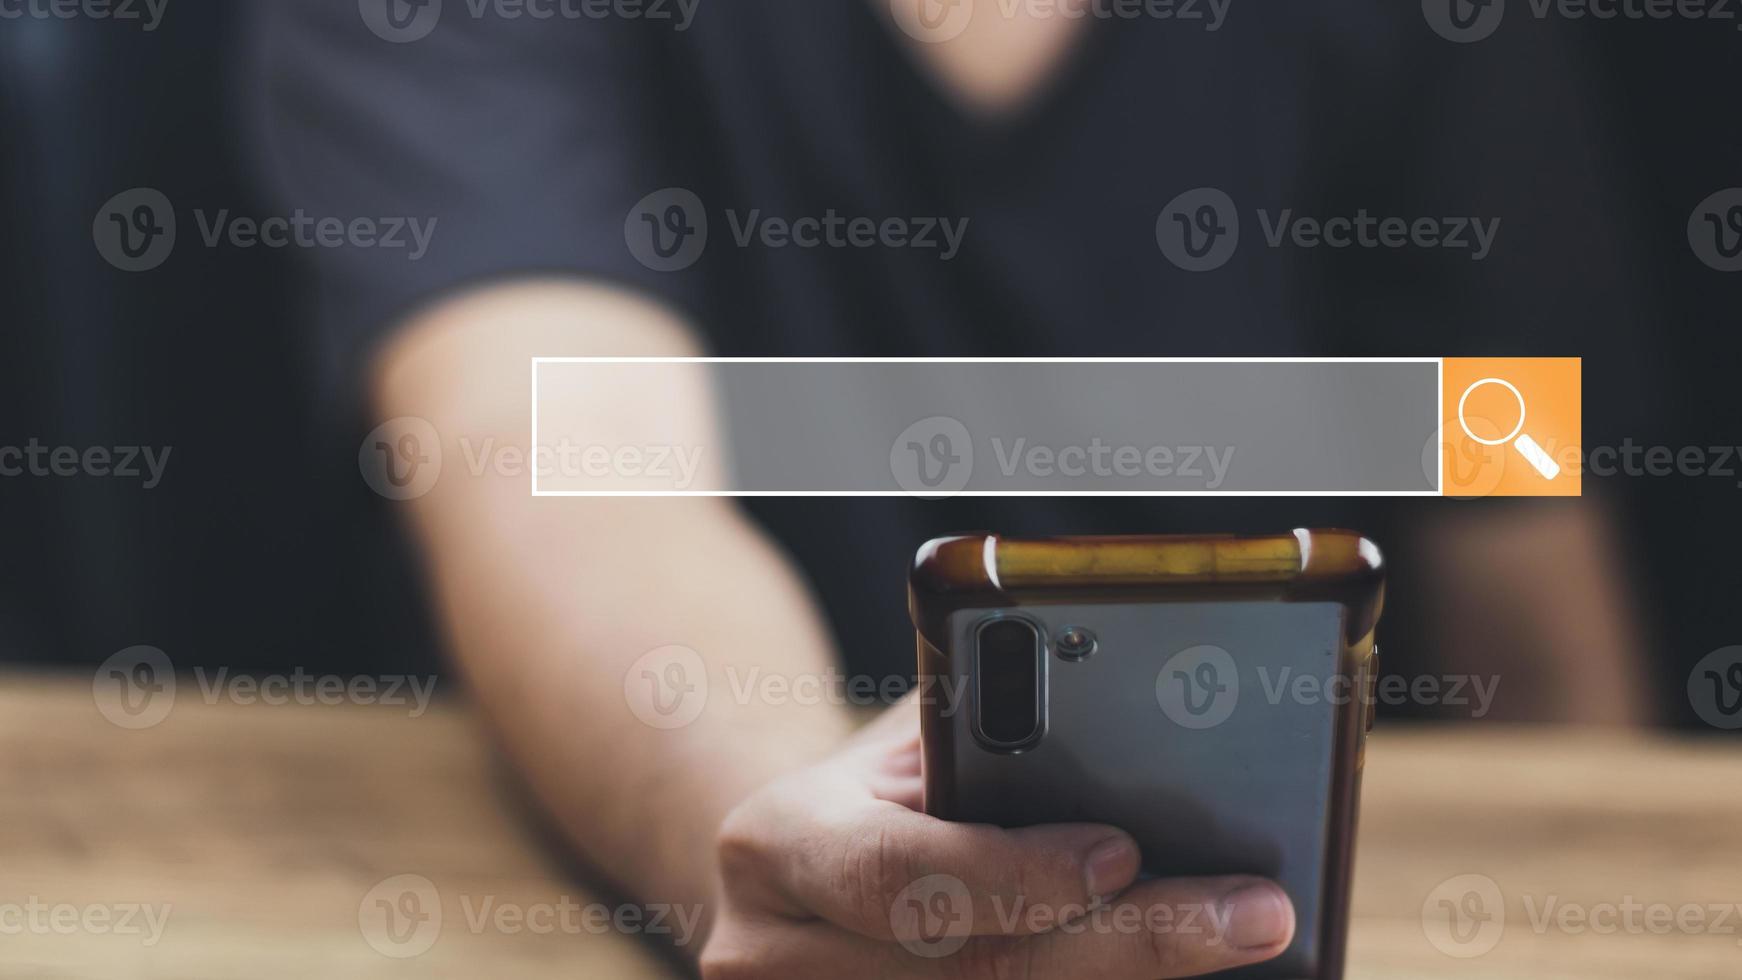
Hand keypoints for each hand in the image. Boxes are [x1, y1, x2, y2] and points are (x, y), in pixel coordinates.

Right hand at [700, 699, 1295, 978]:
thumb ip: (987, 738)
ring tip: (1239, 945)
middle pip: (974, 972)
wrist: (794, 871)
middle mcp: (776, 950)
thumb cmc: (877, 789)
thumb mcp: (905, 745)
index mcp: (778, 840)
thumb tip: (1147, 735)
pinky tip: (1168, 974)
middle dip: (1130, 943)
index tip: (1126, 850)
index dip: (1012, 871)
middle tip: (1255, 915)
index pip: (894, 869)